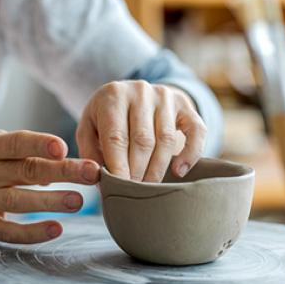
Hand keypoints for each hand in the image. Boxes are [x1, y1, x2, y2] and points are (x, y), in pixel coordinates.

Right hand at [0, 130, 99, 242]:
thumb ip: (19, 151)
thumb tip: (60, 162)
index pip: (15, 142)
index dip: (38, 144)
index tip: (63, 147)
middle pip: (25, 170)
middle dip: (62, 171)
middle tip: (92, 173)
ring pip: (18, 200)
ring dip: (50, 201)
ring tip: (78, 201)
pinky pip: (9, 232)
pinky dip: (33, 232)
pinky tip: (56, 229)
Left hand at [76, 81, 206, 181]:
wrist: (130, 94)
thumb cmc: (106, 119)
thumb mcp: (88, 130)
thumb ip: (89, 153)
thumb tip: (96, 177)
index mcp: (112, 96)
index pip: (116, 136)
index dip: (118, 166)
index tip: (119, 188)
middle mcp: (140, 91)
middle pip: (143, 140)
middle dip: (138, 171)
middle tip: (133, 192)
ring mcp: (165, 96)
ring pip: (166, 139)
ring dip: (158, 169)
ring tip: (149, 187)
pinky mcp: (185, 105)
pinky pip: (196, 131)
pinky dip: (191, 153)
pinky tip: (180, 172)